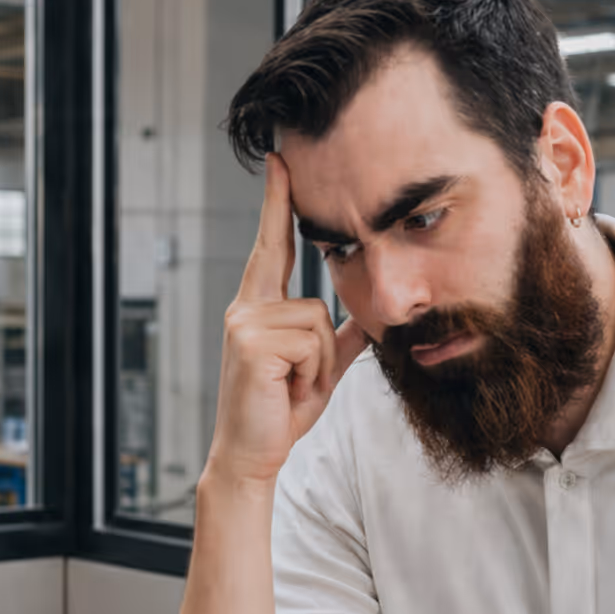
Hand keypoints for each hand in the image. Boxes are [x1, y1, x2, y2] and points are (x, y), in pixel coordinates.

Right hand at [206, 152, 367, 485]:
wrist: (252, 452)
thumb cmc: (280, 409)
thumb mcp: (319, 367)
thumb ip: (340, 335)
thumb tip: (369, 313)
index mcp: (259, 307)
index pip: (272, 247)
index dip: (277, 204)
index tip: (280, 161)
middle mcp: (246, 307)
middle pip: (315, 301)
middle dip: (319, 352)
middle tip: (292, 386)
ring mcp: (245, 322)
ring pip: (317, 324)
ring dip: (318, 366)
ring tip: (290, 388)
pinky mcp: (252, 341)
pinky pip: (311, 343)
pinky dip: (310, 374)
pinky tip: (285, 389)